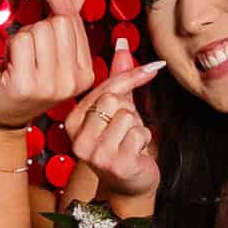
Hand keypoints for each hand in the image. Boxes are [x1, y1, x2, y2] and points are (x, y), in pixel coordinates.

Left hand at [0, 0, 96, 139]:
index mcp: (86, 73)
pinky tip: (10, 66)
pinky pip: (21, 41)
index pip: (73, 20)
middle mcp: (74, 82)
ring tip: (20, 60)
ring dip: (23, 38)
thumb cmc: (24, 76)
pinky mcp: (26, 86)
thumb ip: (70, 11)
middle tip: (29, 51)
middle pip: (58, 23)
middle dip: (37, 27)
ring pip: (38, 30)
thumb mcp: (53, 48)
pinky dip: (11, 47)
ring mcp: (52, 86)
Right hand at [64, 38, 165, 199]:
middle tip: (128, 127)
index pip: (105, 87)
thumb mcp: (118, 108)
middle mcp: (78, 138)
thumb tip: (121, 42)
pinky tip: (135, 152)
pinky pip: (138, 134)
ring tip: (130, 141)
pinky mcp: (114, 164)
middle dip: (130, 110)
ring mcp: (94, 153)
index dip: (132, 76)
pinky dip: (144, 140)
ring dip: (138, 127)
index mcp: (73, 120)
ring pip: (127, 116)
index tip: (154, 68)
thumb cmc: (121, 144)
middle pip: (114, 100)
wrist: (129, 184)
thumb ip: (119, 77)